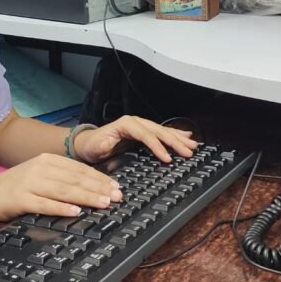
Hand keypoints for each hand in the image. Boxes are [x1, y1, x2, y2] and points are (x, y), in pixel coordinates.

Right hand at [0, 153, 122, 223]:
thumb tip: (89, 186)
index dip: (99, 178)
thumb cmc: (13, 188)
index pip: (78, 168)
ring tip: (103, 203)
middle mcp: (39, 168)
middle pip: (75, 179)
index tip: (115, 187)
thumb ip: (60, 178)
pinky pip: (45, 204)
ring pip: (64, 190)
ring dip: (87, 197)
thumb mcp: (38, 175)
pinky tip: (76, 212)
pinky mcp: (21, 199)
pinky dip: (62, 208)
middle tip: (117, 196)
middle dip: (99, 188)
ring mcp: (30, 183)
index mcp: (46, 160)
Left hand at [74, 115, 197, 164]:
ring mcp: (140, 126)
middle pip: (158, 130)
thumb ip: (106, 146)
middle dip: (175, 141)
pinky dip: (174, 135)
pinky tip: (186, 136)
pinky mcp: (143, 133)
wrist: (87, 143)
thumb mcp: (98, 147)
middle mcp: (135, 123)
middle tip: (188, 152)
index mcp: (126, 125)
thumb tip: (114, 147)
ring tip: (193, 144)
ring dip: (179, 138)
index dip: (157, 146)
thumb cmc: (93, 146)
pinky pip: (161, 133)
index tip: (167, 158)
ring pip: (163, 130)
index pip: (146, 134)